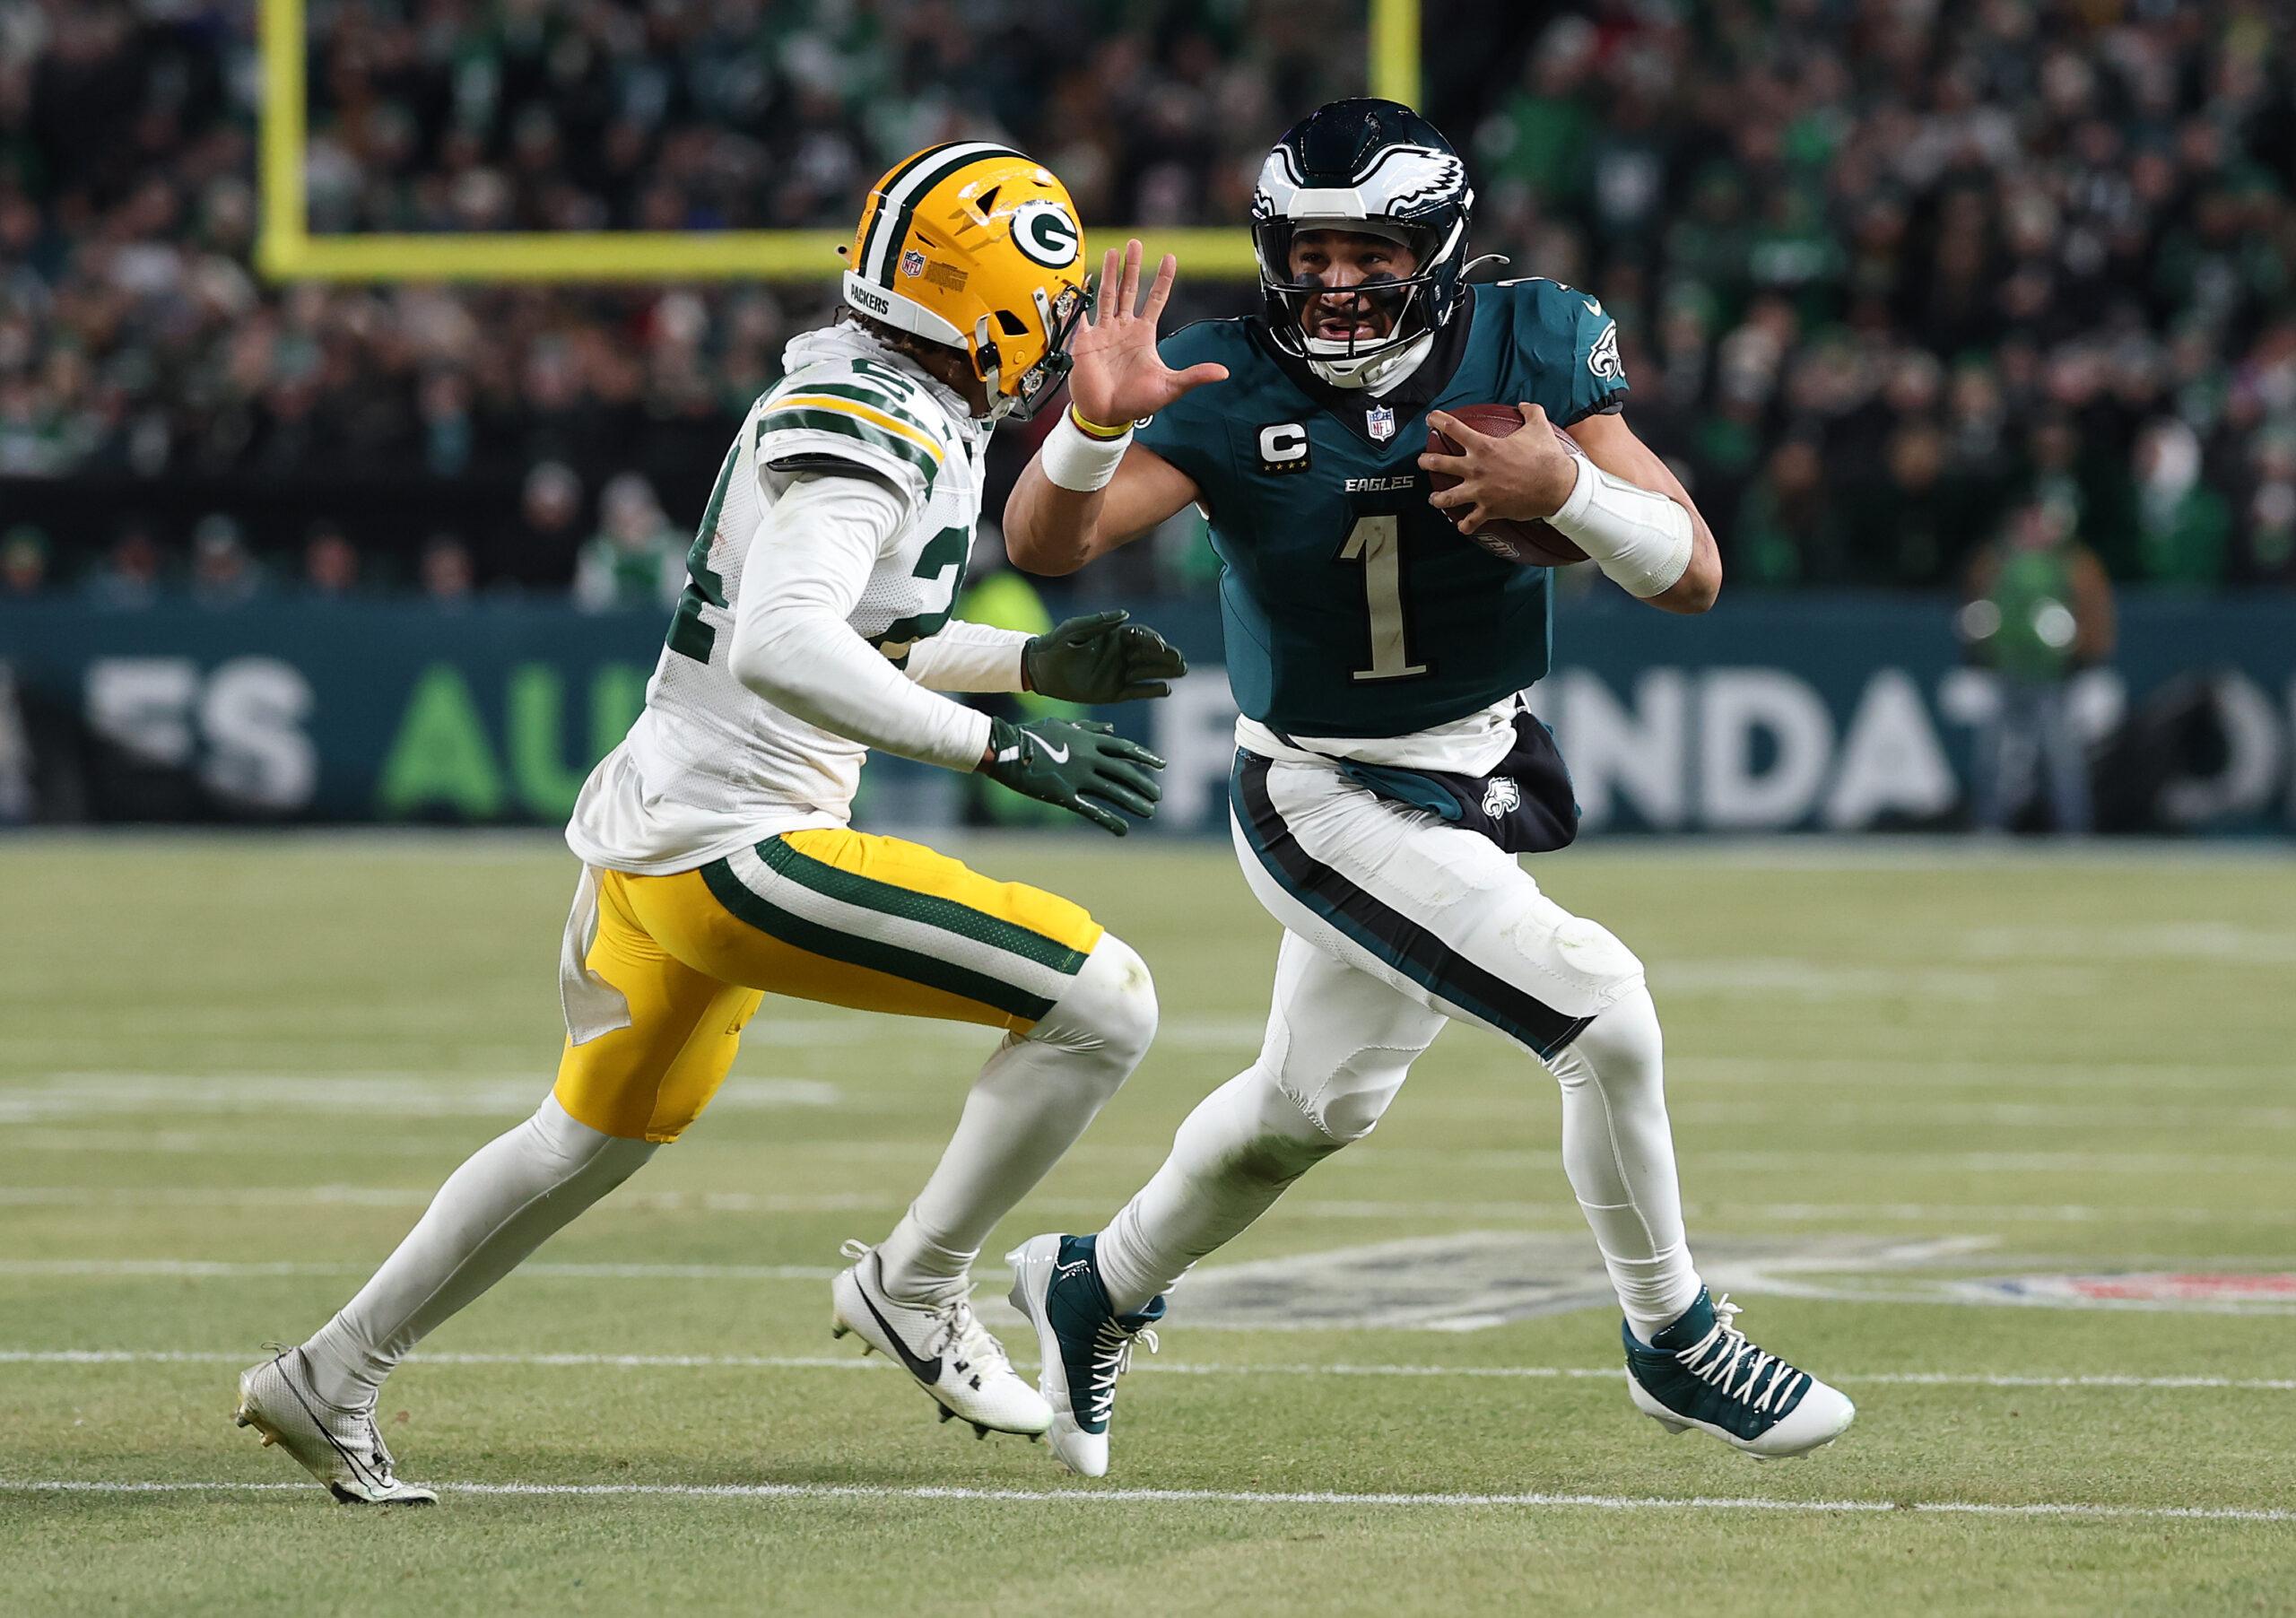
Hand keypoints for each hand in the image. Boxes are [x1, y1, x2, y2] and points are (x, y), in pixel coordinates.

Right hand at [978, 717, 1164, 835]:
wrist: (1006, 748)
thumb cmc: (1032, 734)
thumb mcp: (1063, 725)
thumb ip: (1090, 729)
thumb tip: (1112, 729)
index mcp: (1089, 740)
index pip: (1124, 749)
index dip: (1144, 757)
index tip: (1161, 765)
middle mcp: (1088, 757)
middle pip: (1124, 772)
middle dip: (1144, 784)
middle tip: (1158, 796)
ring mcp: (1078, 776)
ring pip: (1114, 791)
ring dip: (1134, 803)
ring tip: (1149, 812)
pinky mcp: (1065, 794)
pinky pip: (1091, 809)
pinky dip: (1110, 820)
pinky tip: (1123, 830)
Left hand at [1023, 610, 1188, 702]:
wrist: (1040, 669)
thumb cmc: (1056, 644)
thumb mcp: (1075, 629)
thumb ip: (1099, 622)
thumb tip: (1126, 614)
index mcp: (1114, 637)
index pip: (1141, 636)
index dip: (1152, 640)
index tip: (1159, 645)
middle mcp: (1121, 654)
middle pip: (1151, 655)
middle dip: (1167, 656)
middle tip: (1182, 661)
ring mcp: (1119, 673)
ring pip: (1149, 672)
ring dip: (1166, 671)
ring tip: (1182, 672)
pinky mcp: (1114, 692)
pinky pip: (1138, 691)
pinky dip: (1152, 690)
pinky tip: (1166, 690)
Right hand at [1066, 239, 1229, 428]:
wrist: (1106, 415)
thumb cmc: (1136, 402)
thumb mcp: (1170, 387)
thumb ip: (1194, 376)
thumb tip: (1223, 372)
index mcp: (1143, 335)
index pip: (1156, 299)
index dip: (1163, 279)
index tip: (1170, 258)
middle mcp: (1124, 328)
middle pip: (1129, 289)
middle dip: (1133, 266)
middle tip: (1135, 243)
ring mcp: (1104, 332)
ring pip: (1107, 295)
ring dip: (1111, 273)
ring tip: (1114, 252)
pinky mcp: (1085, 340)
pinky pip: (1080, 315)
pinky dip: (1079, 300)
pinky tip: (1080, 282)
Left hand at [1418, 403, 1579, 531]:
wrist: (1557, 486)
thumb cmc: (1547, 456)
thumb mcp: (1539, 426)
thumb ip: (1530, 412)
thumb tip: (1523, 405)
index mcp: (1484, 446)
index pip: (1453, 428)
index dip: (1437, 421)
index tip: (1430, 419)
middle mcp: (1476, 469)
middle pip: (1440, 463)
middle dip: (1426, 461)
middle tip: (1422, 461)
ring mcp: (1480, 491)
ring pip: (1447, 497)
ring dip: (1437, 498)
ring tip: (1433, 498)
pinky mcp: (1489, 510)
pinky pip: (1471, 521)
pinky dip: (1465, 525)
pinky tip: (1461, 526)